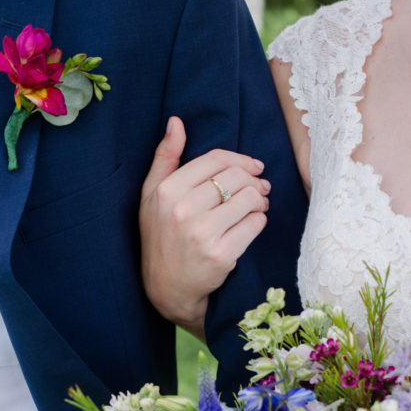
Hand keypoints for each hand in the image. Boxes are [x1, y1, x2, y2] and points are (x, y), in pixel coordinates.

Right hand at [139, 116, 270, 340]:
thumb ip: (164, 158)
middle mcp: (182, 209)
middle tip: (257, 190)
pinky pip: (256, 224)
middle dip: (253, 181)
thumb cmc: (160, 238)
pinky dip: (259, 222)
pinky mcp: (221, 254)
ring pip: (251, 198)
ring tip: (255, 208)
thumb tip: (176, 122)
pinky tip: (250, 226)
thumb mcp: (151, 197)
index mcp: (166, 190)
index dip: (241, 160)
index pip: (216, 159)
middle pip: (238, 177)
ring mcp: (201, 233)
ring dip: (259, 202)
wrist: (166, 289)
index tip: (253, 167)